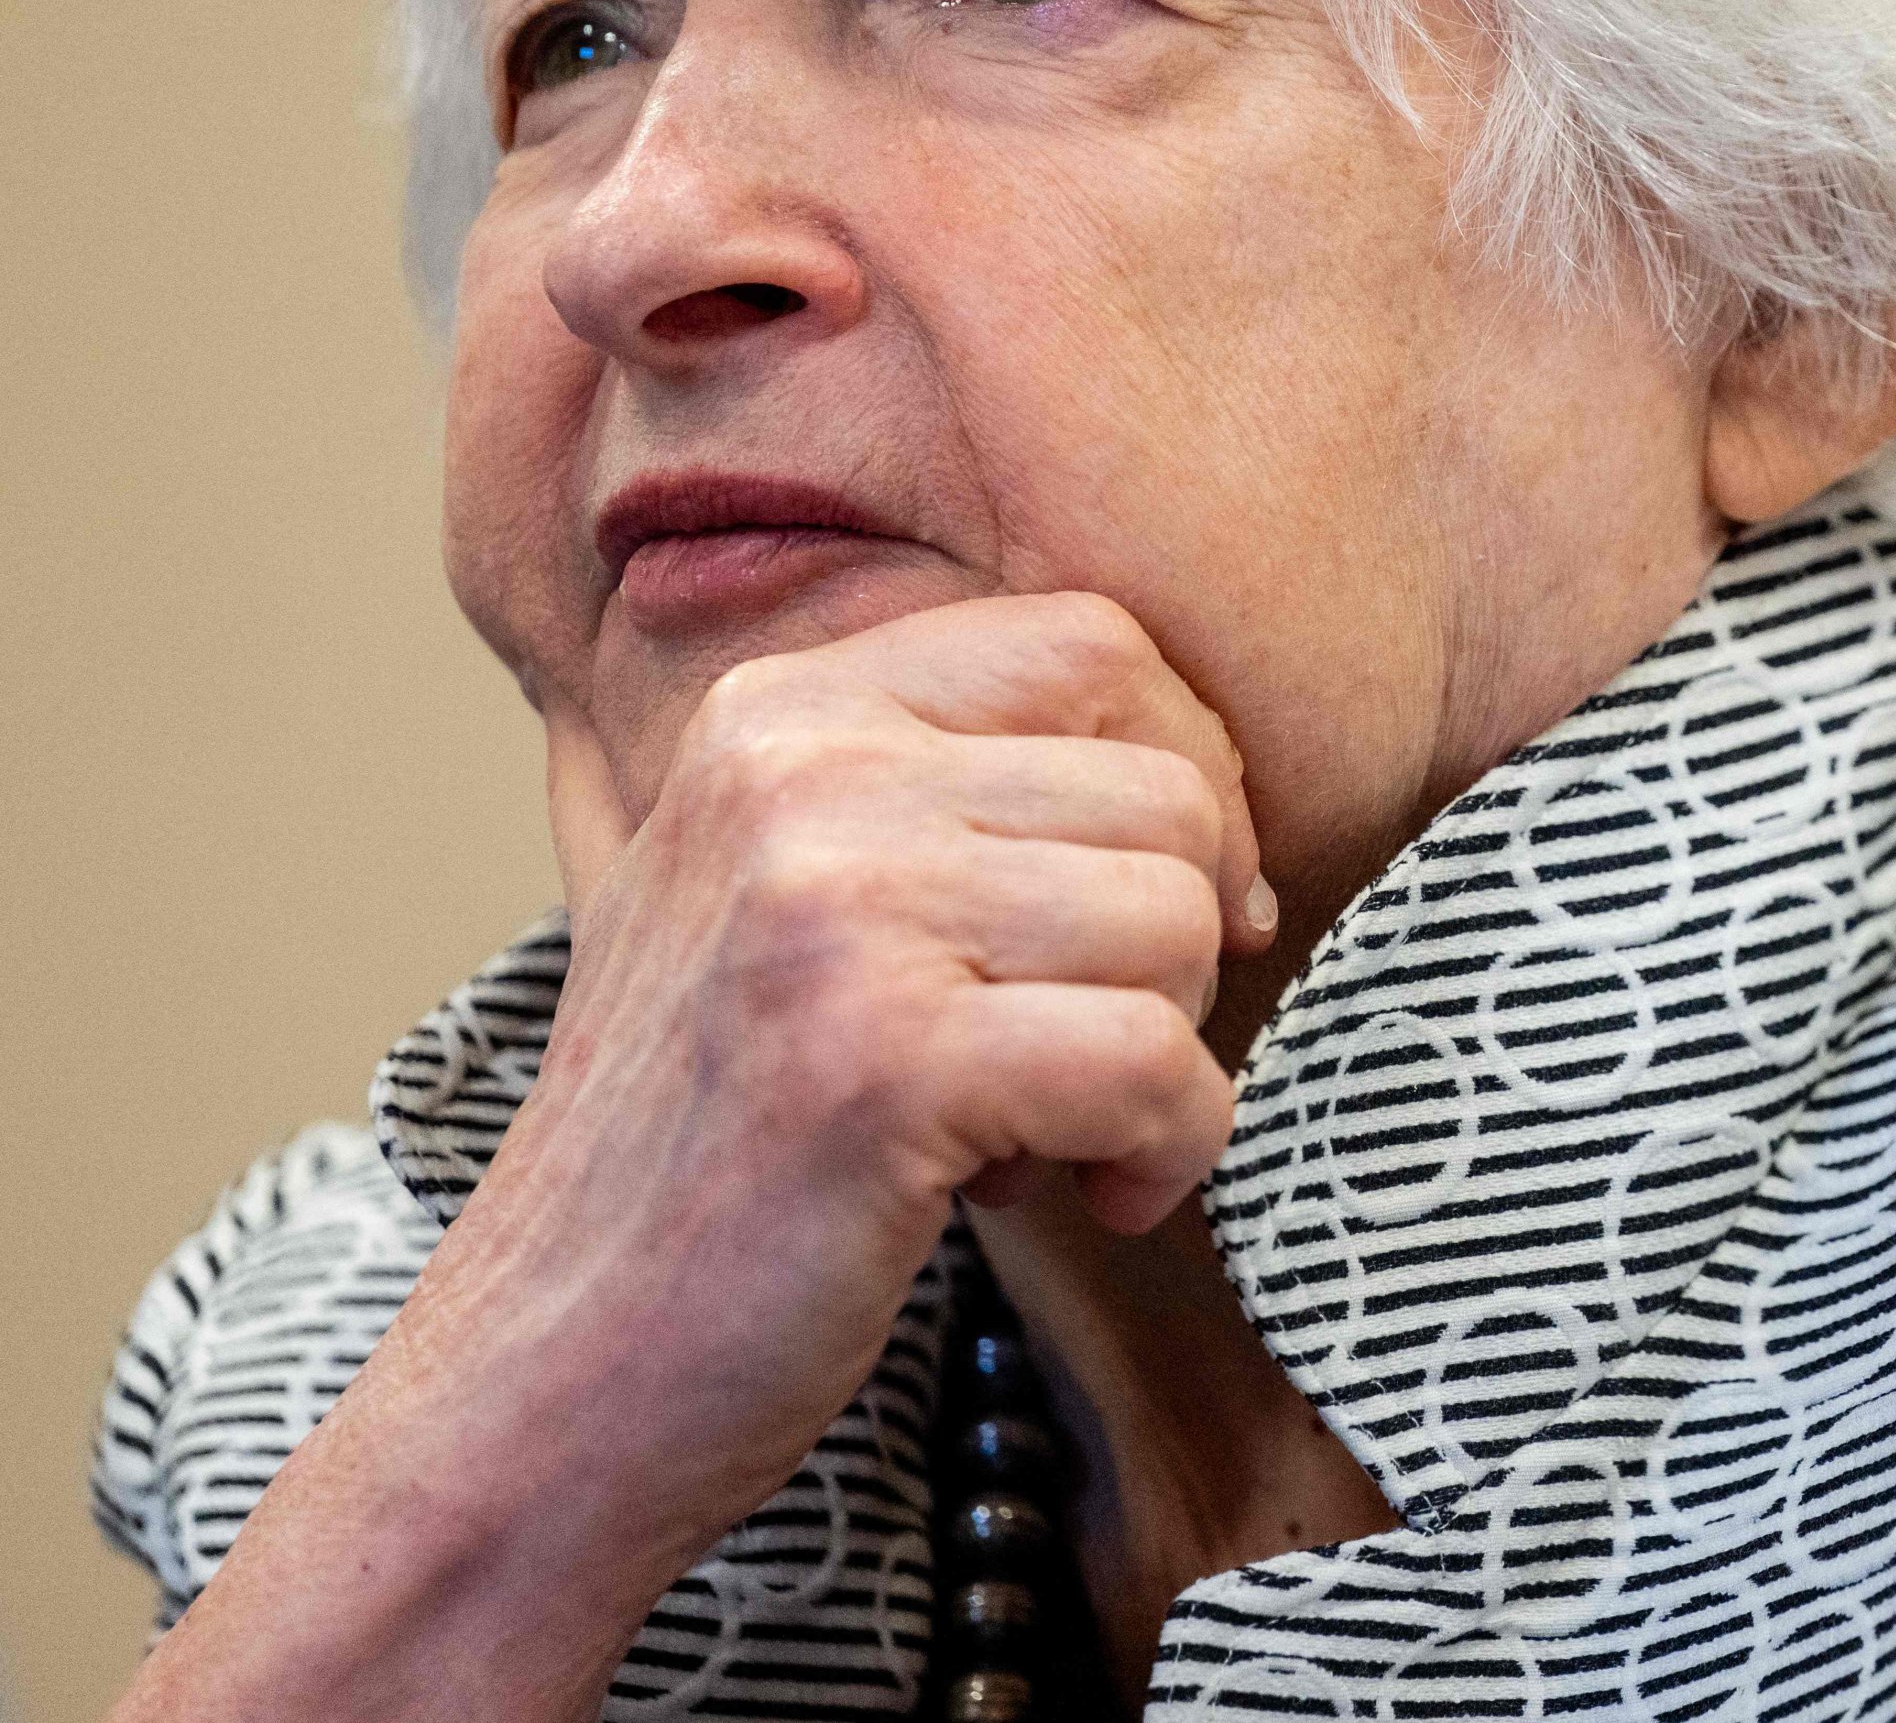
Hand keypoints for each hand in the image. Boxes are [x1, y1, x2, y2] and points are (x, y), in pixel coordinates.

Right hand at [119, 592, 1271, 1722]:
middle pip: (1168, 789)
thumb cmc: (719, 1158)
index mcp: (781, 713)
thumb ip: (950, 797)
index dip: (1187, 775)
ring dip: (1168, 1056)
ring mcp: (832, 909)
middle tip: (1080, 1058)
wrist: (548, 1382)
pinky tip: (1083, 1199)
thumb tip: (1219, 787)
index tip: (1161, 910)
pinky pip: (1162, 1065)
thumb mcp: (792, 905)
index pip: (1096, 642)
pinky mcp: (881, 1062)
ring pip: (1181, 920)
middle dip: (1182, 943)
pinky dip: (1167, 1154)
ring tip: (1049, 1134)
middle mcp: (798, 774)